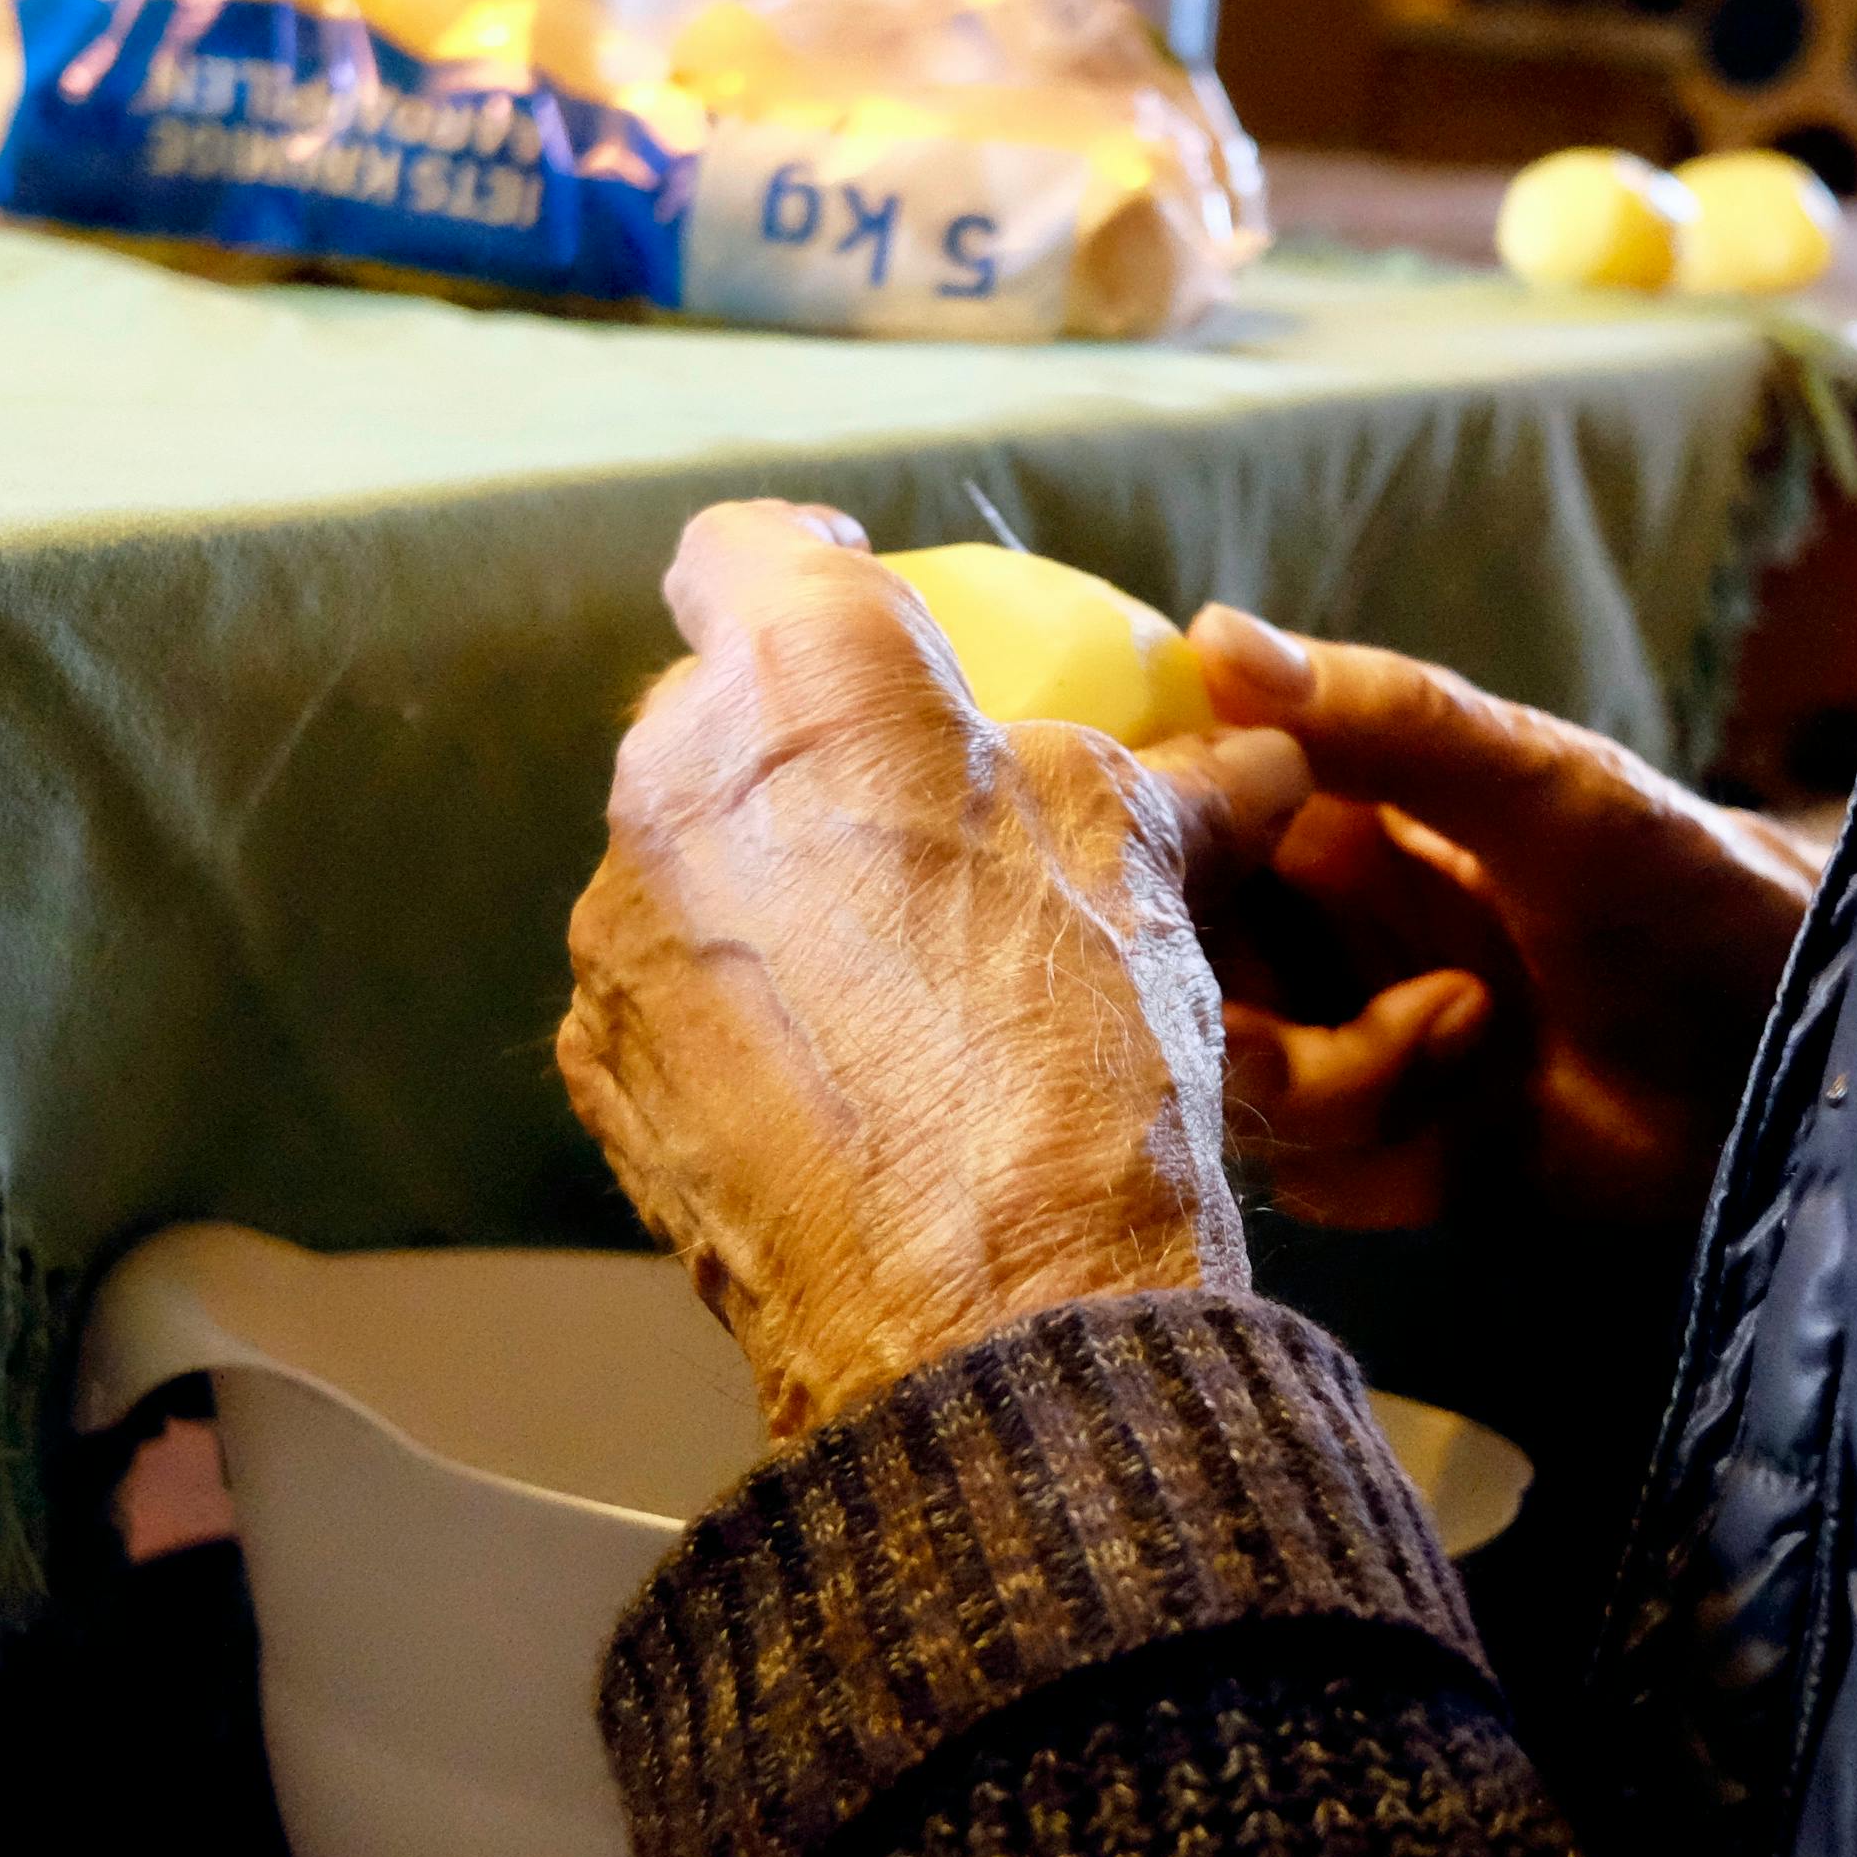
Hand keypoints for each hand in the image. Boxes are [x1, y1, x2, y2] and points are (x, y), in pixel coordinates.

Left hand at [558, 503, 1307, 1436]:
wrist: (980, 1309)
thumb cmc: (1077, 1047)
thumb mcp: (1156, 870)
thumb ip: (1182, 779)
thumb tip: (1256, 756)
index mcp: (807, 680)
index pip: (748, 547)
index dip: (807, 559)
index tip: (865, 596)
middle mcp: (675, 781)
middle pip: (715, 716)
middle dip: (802, 748)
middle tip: (912, 817)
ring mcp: (618, 933)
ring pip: (687, 861)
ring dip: (768, 886)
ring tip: (893, 976)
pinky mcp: (600, 1066)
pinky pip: (668, 993)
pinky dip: (739, 1008)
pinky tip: (845, 1077)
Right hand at [1185, 608, 1820, 1230]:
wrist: (1808, 1062)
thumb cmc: (1695, 887)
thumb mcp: (1551, 790)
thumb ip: (1391, 717)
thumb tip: (1210, 637)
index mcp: (1337, 813)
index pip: (1171, 823)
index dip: (1157, 855)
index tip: (1195, 871)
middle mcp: (1321, 928)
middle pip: (1173, 972)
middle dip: (1234, 1001)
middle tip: (1347, 996)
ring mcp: (1347, 1044)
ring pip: (1223, 1082)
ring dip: (1328, 1081)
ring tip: (1470, 1037)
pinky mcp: (1389, 1157)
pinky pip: (1301, 1177)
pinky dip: (1370, 1162)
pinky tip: (1470, 1130)